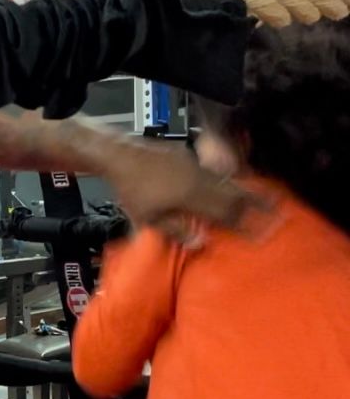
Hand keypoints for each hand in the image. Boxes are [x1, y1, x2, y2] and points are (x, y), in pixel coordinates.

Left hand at [104, 141, 264, 245]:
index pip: (227, 213)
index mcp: (193, 196)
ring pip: (225, 180)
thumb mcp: (149, 218)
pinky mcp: (187, 155)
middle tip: (279, 210)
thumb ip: (176, 230)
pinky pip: (212, 171)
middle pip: (235, 192)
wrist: (119, 155)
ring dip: (243, 191)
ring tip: (260, 198)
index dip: (247, 224)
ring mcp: (195, 164)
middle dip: (258, 203)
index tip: (265, 233)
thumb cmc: (131, 191)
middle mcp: (200, 178)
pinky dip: (224, 181)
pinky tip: (226, 185)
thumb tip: (201, 243)